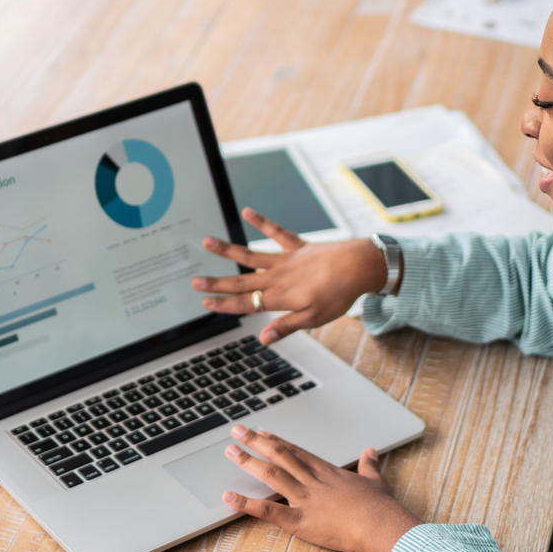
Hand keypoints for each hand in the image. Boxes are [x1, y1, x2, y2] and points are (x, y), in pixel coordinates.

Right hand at [192, 209, 386, 344]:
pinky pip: (276, 232)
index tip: (204, 302)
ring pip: (250, 254)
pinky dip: (262, 221)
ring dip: (227, 249)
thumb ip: (285, 326)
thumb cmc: (339, 295)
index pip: (245, 303)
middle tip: (193, 280)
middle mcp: (277, 277)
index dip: (223, 304)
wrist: (359, 266)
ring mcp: (286, 259)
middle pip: (241, 281)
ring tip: (207, 241)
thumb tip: (262, 339)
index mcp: (279, 297)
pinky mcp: (297, 246)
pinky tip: (247, 212)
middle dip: (216, 282)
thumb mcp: (313, 319)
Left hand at [221, 426, 420, 551]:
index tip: (263, 432)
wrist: (380, 525)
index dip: (277, 441)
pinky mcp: (300, 521)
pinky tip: (229, 497)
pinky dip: (247, 504)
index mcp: (328, 472)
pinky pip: (269, 511)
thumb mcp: (376, 481)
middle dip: (256, 442)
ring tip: (230, 451)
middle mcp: (312, 481)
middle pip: (280, 456)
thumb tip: (370, 452)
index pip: (297, 452)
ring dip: (248, 462)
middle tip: (236, 430)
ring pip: (272, 475)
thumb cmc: (381, 507)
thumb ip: (369, 466)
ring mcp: (304, 499)